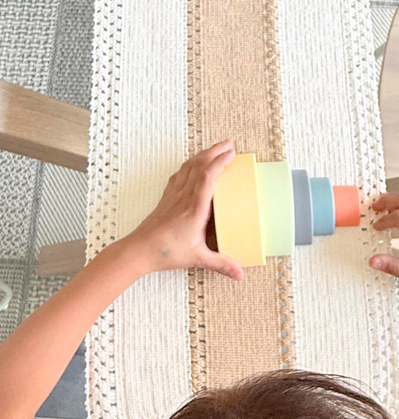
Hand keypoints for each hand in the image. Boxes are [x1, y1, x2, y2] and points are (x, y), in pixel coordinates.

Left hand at [124, 139, 243, 280]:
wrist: (139, 250)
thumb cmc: (166, 252)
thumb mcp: (198, 258)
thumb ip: (221, 264)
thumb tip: (240, 274)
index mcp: (194, 208)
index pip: (208, 176)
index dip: (220, 162)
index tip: (232, 153)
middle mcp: (184, 196)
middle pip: (199, 164)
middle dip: (215, 150)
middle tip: (229, 144)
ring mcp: (174, 195)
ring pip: (188, 166)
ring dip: (202, 154)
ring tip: (215, 149)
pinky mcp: (167, 197)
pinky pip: (179, 174)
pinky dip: (189, 164)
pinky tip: (193, 164)